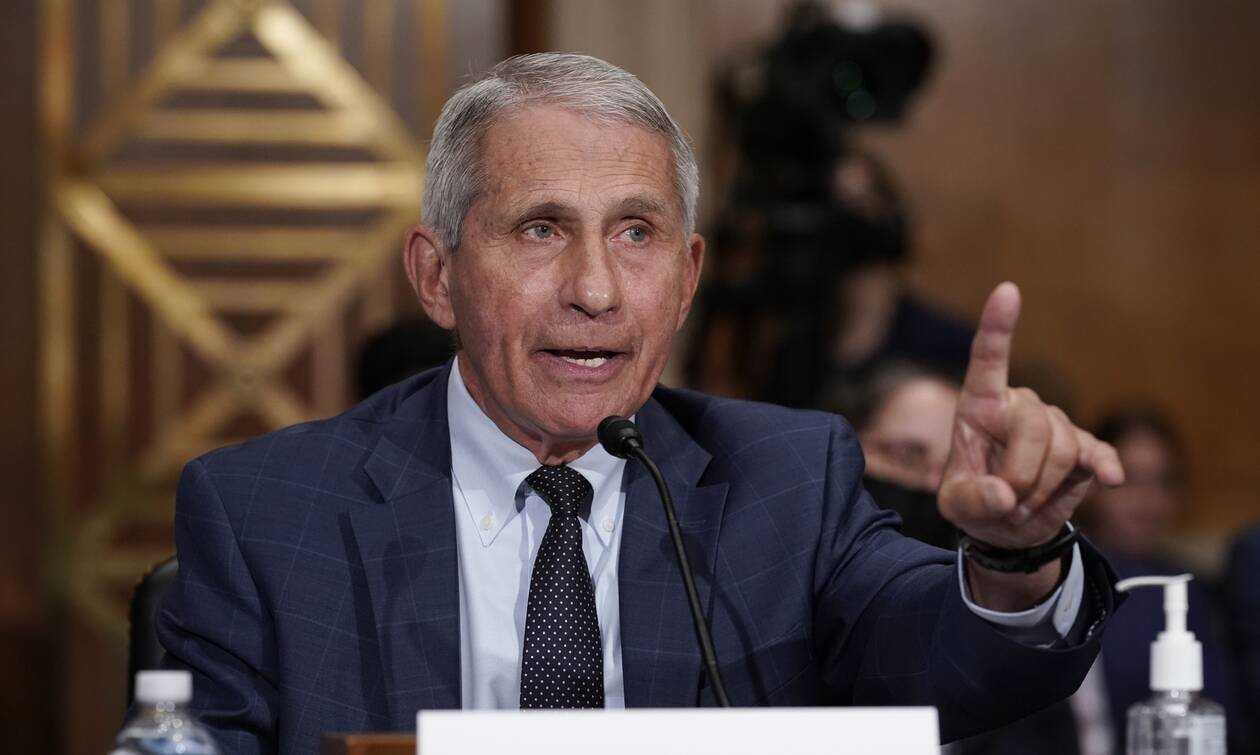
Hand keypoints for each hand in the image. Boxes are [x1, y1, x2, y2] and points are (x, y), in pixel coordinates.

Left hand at [938, 283, 1125, 550]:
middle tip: (1008, 503)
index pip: (987, 360)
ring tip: (1024, 503)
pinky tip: (1112, 478)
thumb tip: (1002, 494)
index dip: (997, 327)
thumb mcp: (958, 507)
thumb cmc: (975, 501)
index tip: (1008, 290)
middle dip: (1024, 473)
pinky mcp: (1085, 449)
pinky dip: (1104, 466)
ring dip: (1044, 487)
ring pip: (1064, 447)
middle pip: (1035, 425)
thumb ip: (973, 500)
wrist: (1009, 527)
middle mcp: (1019, 406)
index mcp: (980, 406)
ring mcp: (1055, 425)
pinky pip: (1098, 453)